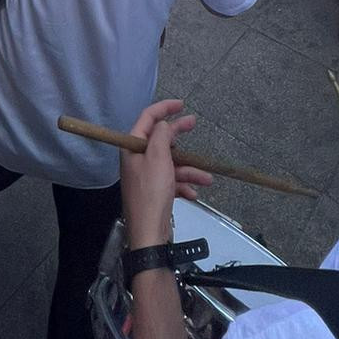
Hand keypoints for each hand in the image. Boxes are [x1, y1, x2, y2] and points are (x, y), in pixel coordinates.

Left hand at [120, 100, 211, 247]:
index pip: (147, 119)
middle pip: (160, 140)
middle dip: (179, 135)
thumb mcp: (158, 158)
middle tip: (195, 123)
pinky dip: (184, 186)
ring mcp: (146, 177)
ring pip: (171, 164)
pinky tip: (194, 193)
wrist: (149, 234)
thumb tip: (164, 125)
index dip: (164, 108)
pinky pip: (172, 183)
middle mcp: (137, 160)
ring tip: (207, 177)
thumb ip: (162, 136)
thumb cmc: (151, 192)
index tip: (181, 104)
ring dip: (189, 169)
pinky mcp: (154, 193)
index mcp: (132, 148)